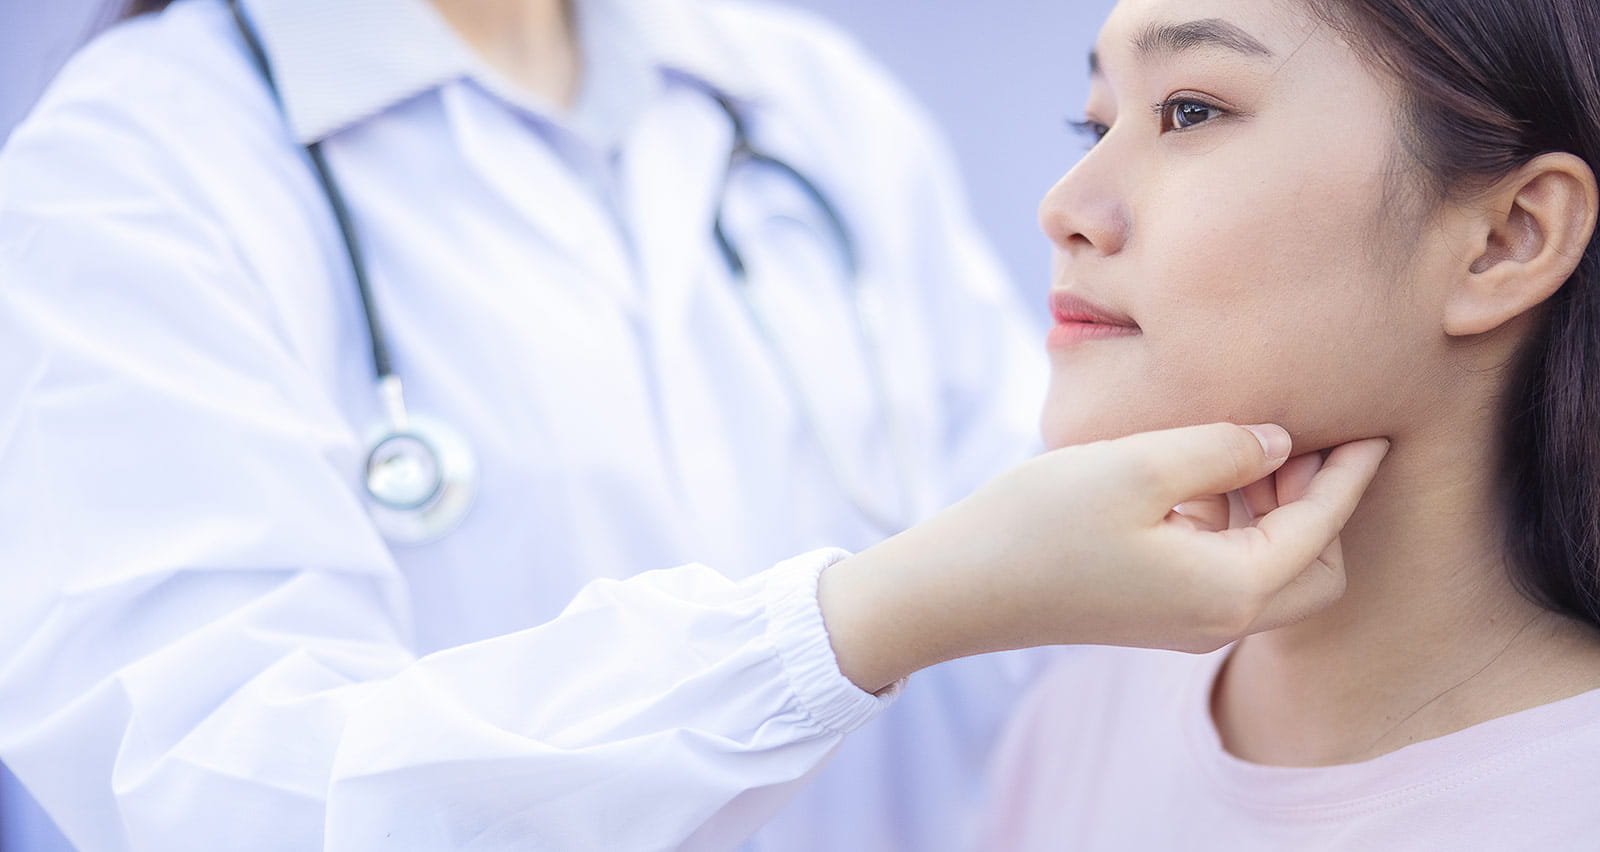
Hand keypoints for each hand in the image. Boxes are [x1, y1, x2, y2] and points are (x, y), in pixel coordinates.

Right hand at [817, 423, 1390, 692]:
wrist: (957, 589)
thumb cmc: (1040, 524)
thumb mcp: (1138, 463)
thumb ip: (1222, 447)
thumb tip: (1277, 440)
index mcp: (1230, 589)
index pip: (1321, 527)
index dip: (1351, 472)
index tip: (1376, 422)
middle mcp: (1219, 620)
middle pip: (1318, 570)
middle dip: (1322, 504)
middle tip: (1298, 436)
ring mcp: (1185, 624)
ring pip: (1272, 571)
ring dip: (1275, 512)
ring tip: (1243, 443)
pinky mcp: (1153, 614)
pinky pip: (1226, 572)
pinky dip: (1233, 526)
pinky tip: (1194, 475)